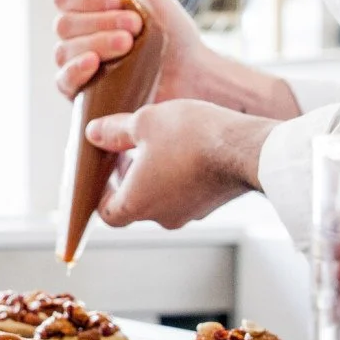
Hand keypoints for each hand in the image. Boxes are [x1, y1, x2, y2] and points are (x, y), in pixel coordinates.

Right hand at [52, 0, 301, 119]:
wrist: (193, 73)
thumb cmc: (172, 32)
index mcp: (90, 11)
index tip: (118, 1)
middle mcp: (80, 37)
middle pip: (64, 23)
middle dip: (99, 21)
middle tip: (134, 26)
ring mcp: (79, 65)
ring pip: (65, 49)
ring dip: (98, 42)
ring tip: (128, 44)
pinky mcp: (83, 94)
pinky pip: (63, 80)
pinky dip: (76, 69)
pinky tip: (94, 63)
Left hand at [85, 100, 274, 229]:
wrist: (246, 148)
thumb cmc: (191, 136)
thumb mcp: (144, 122)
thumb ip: (113, 131)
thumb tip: (93, 134)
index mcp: (137, 204)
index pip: (106, 213)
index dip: (100, 194)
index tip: (104, 170)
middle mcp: (161, 216)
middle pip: (134, 204)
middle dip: (127, 178)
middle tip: (127, 149)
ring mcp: (190, 212)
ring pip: (161, 198)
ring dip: (153, 175)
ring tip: (157, 143)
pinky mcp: (211, 204)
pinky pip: (185, 193)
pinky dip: (177, 176)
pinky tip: (184, 148)